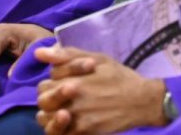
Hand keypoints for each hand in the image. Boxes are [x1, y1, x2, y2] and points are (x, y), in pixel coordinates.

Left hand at [34, 46, 166, 134]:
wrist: (141, 101)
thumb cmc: (119, 76)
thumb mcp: (96, 59)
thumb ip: (66, 55)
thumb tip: (38, 53)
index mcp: (73, 79)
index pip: (46, 82)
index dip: (52, 82)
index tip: (64, 81)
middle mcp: (72, 99)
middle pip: (43, 100)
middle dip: (49, 97)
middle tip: (63, 96)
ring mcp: (78, 117)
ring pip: (47, 119)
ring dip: (49, 115)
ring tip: (62, 110)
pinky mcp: (85, 132)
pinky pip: (61, 134)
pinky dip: (60, 128)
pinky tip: (70, 121)